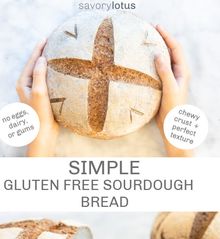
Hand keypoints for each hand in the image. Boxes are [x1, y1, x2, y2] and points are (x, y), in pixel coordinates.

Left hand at [16, 40, 59, 156]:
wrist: (44, 134)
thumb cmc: (40, 115)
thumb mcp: (39, 93)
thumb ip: (39, 75)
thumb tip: (41, 58)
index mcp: (23, 83)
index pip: (32, 61)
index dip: (38, 49)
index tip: (46, 38)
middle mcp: (28, 86)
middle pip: (36, 65)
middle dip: (43, 54)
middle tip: (53, 42)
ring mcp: (36, 92)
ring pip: (43, 73)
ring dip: (50, 64)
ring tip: (58, 54)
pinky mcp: (44, 98)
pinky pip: (49, 82)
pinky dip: (55, 75)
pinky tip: (63, 73)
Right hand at [154, 25, 192, 156]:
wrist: (171, 125)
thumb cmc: (173, 109)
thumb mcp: (170, 89)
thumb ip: (165, 72)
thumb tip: (158, 55)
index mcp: (182, 71)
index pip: (176, 48)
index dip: (167, 36)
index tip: (157, 27)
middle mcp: (178, 73)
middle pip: (171, 51)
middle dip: (162, 39)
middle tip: (150, 30)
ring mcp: (171, 79)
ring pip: (164, 59)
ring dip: (157, 50)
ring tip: (146, 42)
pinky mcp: (164, 85)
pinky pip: (158, 69)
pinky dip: (152, 62)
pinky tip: (143, 61)